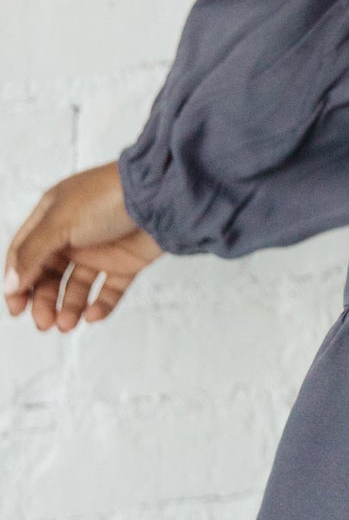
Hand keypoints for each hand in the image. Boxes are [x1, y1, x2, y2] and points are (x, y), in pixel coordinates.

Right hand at [4, 162, 161, 331]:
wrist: (162, 196)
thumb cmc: (108, 196)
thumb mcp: (60, 223)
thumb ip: (32, 254)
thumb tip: (10, 284)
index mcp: (51, 217)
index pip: (24, 254)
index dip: (17, 281)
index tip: (16, 309)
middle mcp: (73, 234)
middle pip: (49, 275)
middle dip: (44, 300)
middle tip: (44, 323)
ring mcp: (101, 248)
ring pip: (78, 286)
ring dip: (70, 306)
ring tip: (67, 323)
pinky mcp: (127, 262)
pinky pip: (110, 290)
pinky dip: (101, 305)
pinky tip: (94, 315)